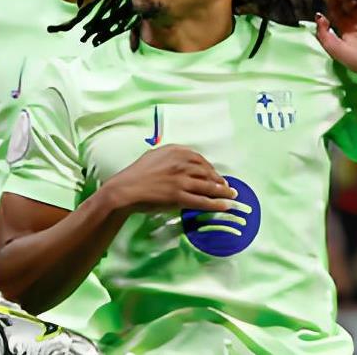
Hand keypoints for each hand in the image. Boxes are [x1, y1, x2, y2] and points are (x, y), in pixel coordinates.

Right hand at [100, 145, 234, 213]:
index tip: (215, 174)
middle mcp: (180, 164)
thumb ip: (170, 155)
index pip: (199, 159)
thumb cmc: (136, 173)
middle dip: (220, 180)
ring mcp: (180, 181)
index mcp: (174, 151)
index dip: (210, 168)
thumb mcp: (153, 155)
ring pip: (208, 186)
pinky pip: (203, 201)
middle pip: (207, 172)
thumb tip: (184, 160)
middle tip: (227, 187)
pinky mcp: (179, 197)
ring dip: (223, 192)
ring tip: (231, 196)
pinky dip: (216, 204)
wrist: (124, 189)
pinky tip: (225, 206)